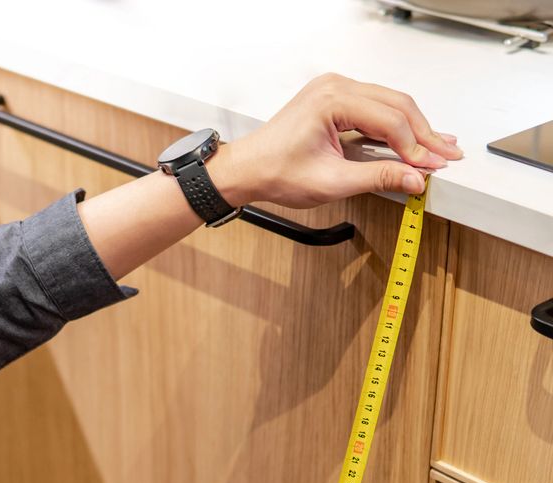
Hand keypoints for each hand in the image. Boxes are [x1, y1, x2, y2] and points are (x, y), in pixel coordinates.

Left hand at [215, 73, 462, 208]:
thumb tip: (413, 179)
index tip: (433, 167)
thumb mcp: (332, 182)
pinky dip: (393, 126)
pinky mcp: (334, 100)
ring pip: (389, 104)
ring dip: (413, 129)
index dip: (416, 147)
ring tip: (437, 148)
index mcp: (332, 100)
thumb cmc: (275, 172)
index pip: (390, 121)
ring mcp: (334, 90)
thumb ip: (378, 179)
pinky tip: (411, 138)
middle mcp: (334, 87)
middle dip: (423, 134)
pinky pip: (374, 108)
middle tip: (447, 155)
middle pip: (396, 106)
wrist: (248, 170)